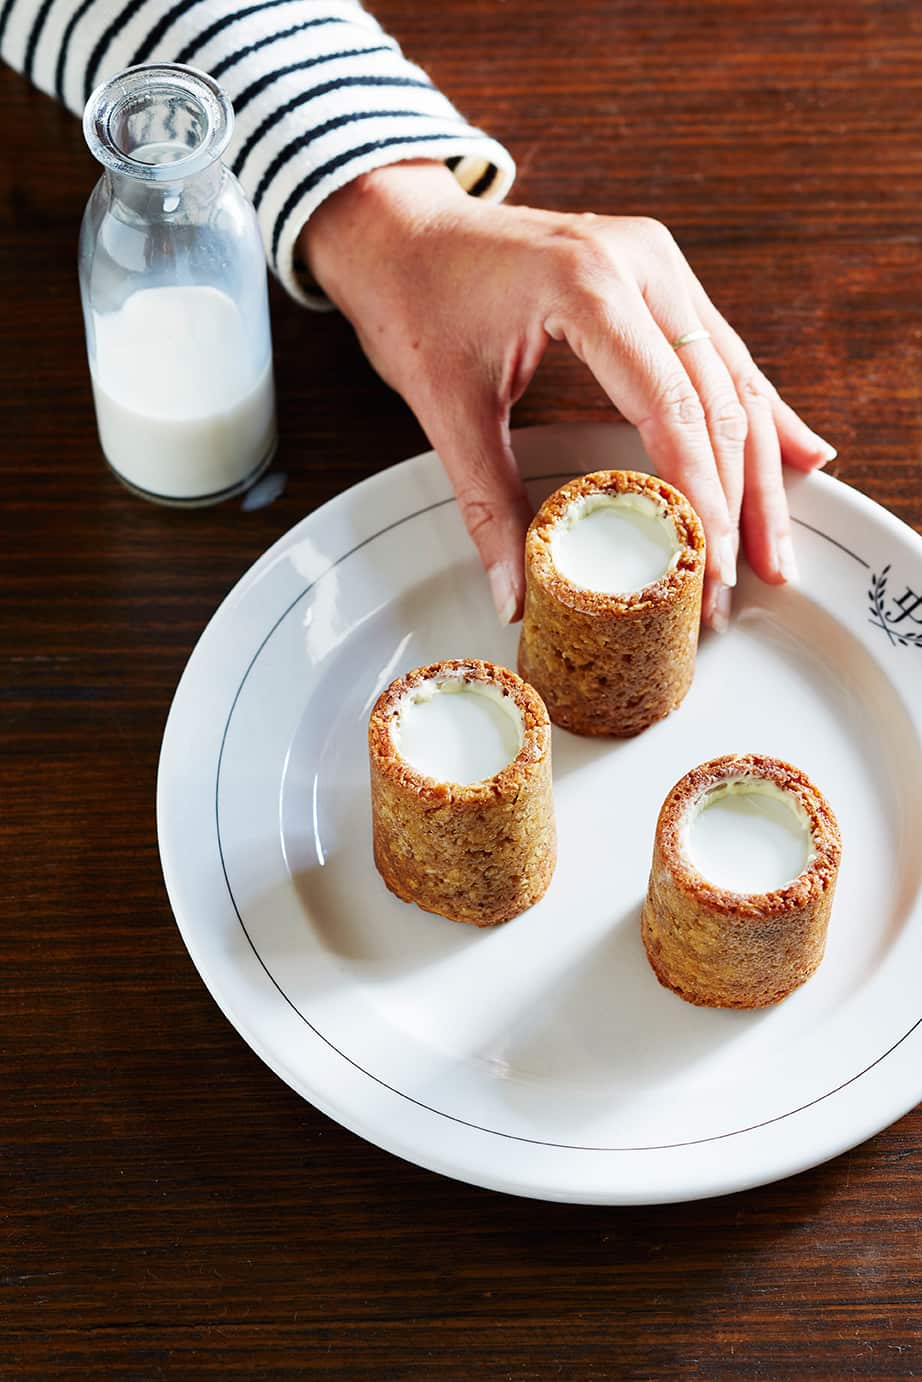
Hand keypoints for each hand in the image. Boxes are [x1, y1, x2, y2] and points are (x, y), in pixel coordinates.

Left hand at [301, 161, 834, 627]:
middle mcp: (640, 263)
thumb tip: (515, 594)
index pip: (670, 408)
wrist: (401, 227)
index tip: (712, 565)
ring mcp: (658, 264)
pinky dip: (757, 413)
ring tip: (776, 547)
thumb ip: (487, 505)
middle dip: (741, 498)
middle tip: (750, 577)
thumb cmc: (416, 299)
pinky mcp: (659, 276)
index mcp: (587, 285)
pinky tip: (801, 457)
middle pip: (720, 396)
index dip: (700, 495)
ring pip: (734, 378)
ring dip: (762, 468)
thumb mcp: (445, 409)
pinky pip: (721, 354)